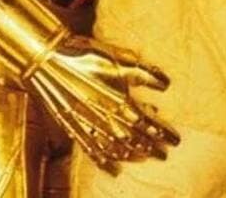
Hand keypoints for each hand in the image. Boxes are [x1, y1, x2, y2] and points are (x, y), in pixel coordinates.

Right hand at [26, 34, 179, 173]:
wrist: (49, 61)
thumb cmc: (86, 55)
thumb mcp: (120, 59)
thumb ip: (145, 73)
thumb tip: (166, 84)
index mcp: (121, 104)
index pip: (149, 126)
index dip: (163, 135)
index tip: (175, 140)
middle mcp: (107, 121)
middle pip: (136, 142)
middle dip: (152, 149)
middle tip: (165, 154)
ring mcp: (89, 128)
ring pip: (117, 151)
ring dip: (133, 157)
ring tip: (144, 159)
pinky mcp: (74, 130)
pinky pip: (93, 154)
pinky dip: (106, 164)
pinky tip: (114, 170)